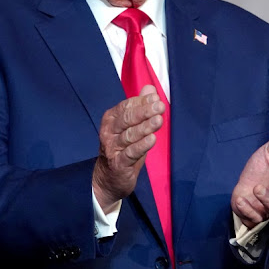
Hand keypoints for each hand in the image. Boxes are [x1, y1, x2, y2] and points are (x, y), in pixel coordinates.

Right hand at [92, 85, 164, 211]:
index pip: (126, 106)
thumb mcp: (131, 127)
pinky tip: (152, 139)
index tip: (156, 98)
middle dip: (144, 111)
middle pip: (127, 119)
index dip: (141, 101)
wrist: (108, 179)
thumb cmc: (122, 149)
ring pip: (129, 135)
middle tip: (160, 106)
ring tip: (159, 120)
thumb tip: (150, 89)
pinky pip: (131, 153)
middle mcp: (108, 132)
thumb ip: (140, 107)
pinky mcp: (118, 163)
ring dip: (145, 127)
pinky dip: (141, 146)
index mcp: (110, 119)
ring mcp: (112, 148)